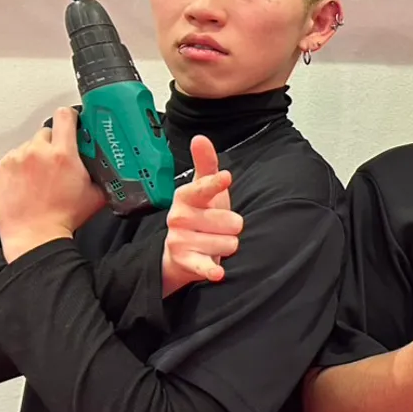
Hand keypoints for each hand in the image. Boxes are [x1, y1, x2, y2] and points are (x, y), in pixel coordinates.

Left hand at [0, 106, 104, 261]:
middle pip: (47, 132)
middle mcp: (39, 152)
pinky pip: (14, 157)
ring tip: (40, 176)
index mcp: (64, 155)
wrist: (34, 235)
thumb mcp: (96, 195)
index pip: (65, 116)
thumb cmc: (63, 218)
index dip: (70, 117)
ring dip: (36, 155)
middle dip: (54, 143)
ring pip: (29, 146)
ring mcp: (18, 159)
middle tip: (57, 161)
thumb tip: (109, 166)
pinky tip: (27, 181)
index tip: (72, 121)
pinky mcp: (3, 168)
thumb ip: (102, 174)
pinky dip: (20, 166)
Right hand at [162, 135, 240, 296]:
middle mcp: (179, 218)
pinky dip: (211, 271)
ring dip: (229, 244)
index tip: (226, 178)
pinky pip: (204, 266)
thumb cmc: (200, 215)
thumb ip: (206, 164)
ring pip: (229, 242)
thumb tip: (200, 138)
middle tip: (221, 227)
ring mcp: (180, 241)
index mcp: (185, 197)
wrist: (180, 253)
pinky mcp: (186, 262)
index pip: (201, 189)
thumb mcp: (204, 190)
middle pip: (231, 221)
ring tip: (216, 243)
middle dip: (233, 226)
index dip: (215, 184)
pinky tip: (217, 273)